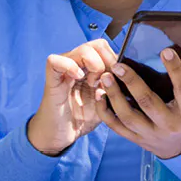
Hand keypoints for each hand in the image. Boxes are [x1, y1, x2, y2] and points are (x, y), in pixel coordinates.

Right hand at [28, 39, 116, 155]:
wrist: (62, 136)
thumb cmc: (83, 118)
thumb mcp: (107, 103)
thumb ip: (116, 89)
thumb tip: (129, 76)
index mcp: (92, 69)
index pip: (107, 49)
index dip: (115, 59)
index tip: (118, 77)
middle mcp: (79, 65)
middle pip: (97, 44)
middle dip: (107, 61)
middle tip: (106, 80)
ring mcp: (64, 71)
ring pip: (81, 48)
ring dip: (94, 64)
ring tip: (93, 82)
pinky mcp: (52, 79)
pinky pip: (55, 61)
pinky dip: (69, 66)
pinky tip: (78, 77)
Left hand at [94, 49, 180, 159]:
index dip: (175, 69)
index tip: (165, 51)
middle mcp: (169, 123)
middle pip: (148, 102)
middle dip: (132, 82)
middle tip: (118, 66)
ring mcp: (151, 133)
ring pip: (128, 116)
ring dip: (114, 96)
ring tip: (106, 77)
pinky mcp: (137, 139)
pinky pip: (117, 127)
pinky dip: (105, 111)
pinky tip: (100, 95)